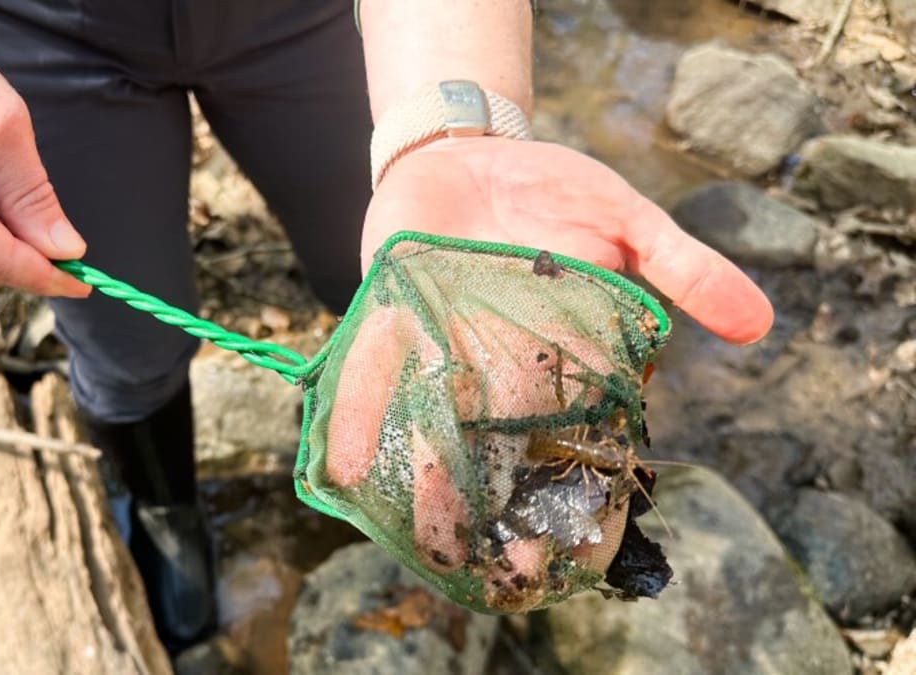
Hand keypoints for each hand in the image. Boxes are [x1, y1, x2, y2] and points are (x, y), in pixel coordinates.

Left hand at [324, 137, 773, 608]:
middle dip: (496, 491)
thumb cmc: (553, 189)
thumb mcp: (626, 217)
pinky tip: (342, 464)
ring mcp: (442, 341)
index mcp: (562, 349)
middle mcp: (500, 358)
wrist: (466, 148)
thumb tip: (759, 325)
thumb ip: (681, 268)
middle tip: (493, 555)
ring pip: (434, 416)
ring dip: (426, 470)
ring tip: (421, 531)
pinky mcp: (389, 318)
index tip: (570, 532)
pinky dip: (357, 412)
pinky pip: (373, 370)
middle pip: (499, 434)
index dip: (573, 474)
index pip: (573, 423)